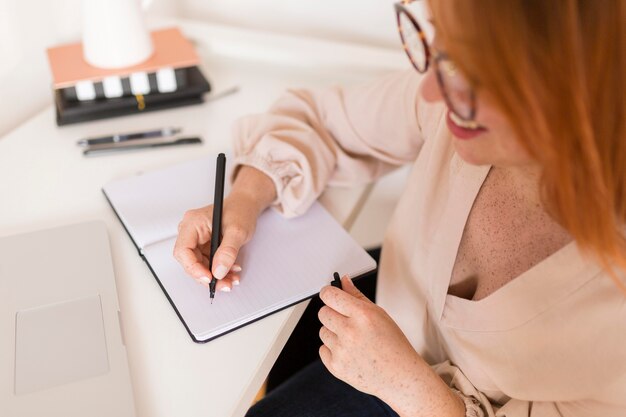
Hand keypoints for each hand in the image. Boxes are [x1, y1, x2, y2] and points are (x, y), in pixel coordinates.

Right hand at [173, 166, 276, 291]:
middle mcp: (191, 231)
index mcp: (193, 223)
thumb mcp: (237, 231)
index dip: (193, 267)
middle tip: (223, 284)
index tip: (209, 277)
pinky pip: (207, 263)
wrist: (246, 205)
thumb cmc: (240, 210)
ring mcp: (197, 239)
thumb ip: (228, 251)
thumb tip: (218, 271)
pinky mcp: (204, 246)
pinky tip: (231, 272)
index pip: (183, 250)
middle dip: (207, 275)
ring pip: (199, 265)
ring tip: (231, 279)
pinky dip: (219, 270)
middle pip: (190, 261)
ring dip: (215, 275)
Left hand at [318, 276, 464, 416]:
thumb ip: (357, 296)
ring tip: (353, 340)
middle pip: (323, 312)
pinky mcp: (336, 367)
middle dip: (332, 313)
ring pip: (322, 331)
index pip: (329, 295)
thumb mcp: (379, 314)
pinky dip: (333, 350)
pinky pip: (323, 349)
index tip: (329, 294)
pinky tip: (350, 352)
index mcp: (362, 315)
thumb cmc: (393, 345)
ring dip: (333, 333)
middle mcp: (350, 332)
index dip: (328, 293)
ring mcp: (342, 351)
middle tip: (346, 320)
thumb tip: (343, 281)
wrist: (400, 377)